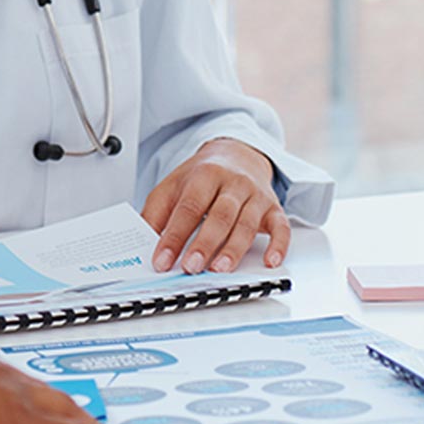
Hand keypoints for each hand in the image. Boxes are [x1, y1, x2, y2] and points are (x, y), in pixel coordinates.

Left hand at [142, 137, 287, 273]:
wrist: (238, 154)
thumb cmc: (203, 176)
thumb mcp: (173, 186)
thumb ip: (156, 214)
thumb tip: (142, 244)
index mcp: (205, 175)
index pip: (189, 207)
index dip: (174, 236)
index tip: (162, 260)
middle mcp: (234, 183)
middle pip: (221, 215)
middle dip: (205, 243)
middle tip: (191, 266)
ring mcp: (256, 196)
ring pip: (248, 223)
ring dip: (234, 248)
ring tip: (220, 269)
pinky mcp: (274, 208)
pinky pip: (282, 227)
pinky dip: (279, 245)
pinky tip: (271, 261)